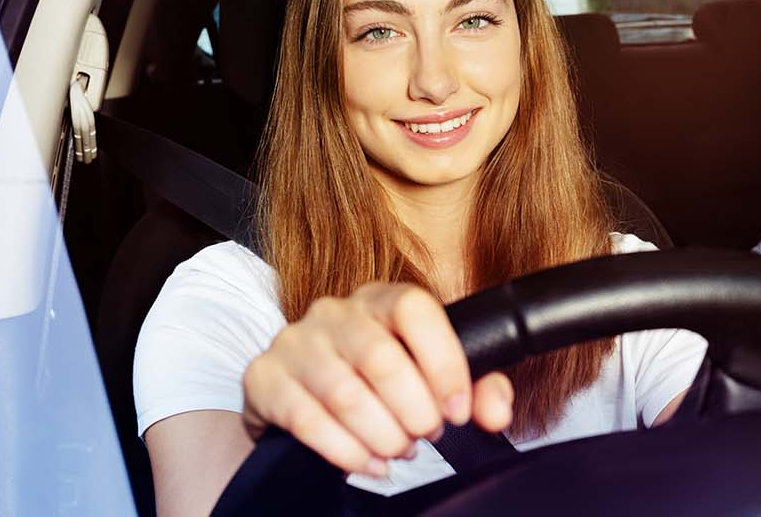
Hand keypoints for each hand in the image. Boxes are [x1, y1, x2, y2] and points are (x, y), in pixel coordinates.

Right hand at [241, 283, 514, 477]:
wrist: (306, 396)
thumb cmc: (380, 383)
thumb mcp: (434, 378)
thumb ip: (478, 388)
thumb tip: (496, 413)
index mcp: (381, 298)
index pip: (415, 309)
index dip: (443, 363)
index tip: (458, 409)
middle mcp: (334, 311)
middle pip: (381, 358)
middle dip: (413, 410)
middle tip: (426, 435)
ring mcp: (295, 341)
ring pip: (345, 394)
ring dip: (382, 434)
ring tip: (399, 450)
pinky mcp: (263, 378)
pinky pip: (306, 419)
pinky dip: (346, 451)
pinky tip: (367, 462)